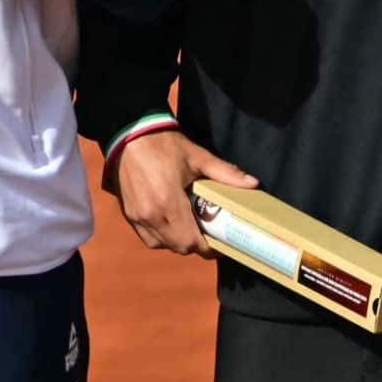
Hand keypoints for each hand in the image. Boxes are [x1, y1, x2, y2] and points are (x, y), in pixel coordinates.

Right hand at [104, 130, 258, 257]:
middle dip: (195, 245)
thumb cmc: (163, 144)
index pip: (192, 242)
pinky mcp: (128, 213)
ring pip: (161, 245)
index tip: (220, 241)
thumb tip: (253, 184)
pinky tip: (169, 222)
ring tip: (188, 227)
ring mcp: (136, 216)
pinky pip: (147, 236)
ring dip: (176, 241)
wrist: (129, 134)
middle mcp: (151, 215)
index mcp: (168, 202)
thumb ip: (226, 173)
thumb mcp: (197, 156)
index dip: (208, 248)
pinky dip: (160, 236)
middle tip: (207, 232)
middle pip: (178, 247)